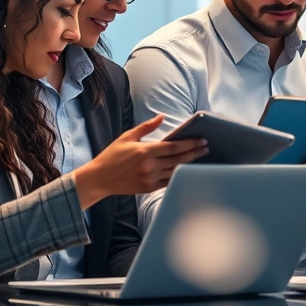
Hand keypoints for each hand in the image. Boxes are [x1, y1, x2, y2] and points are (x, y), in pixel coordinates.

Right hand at [73, 114, 207, 208]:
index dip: (190, 143)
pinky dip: (179, 175)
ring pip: (176, 171)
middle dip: (195, 153)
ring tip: (201, 158)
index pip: (174, 146)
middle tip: (207, 148)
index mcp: (145, 151)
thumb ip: (146, 127)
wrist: (99, 178)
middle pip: (179, 159)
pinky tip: (187, 170)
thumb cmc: (112, 155)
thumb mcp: (127, 137)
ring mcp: (150, 178)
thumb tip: (162, 116)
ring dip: (190, 164)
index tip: (202, 140)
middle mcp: (149, 165)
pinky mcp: (148, 188)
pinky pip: (169, 181)